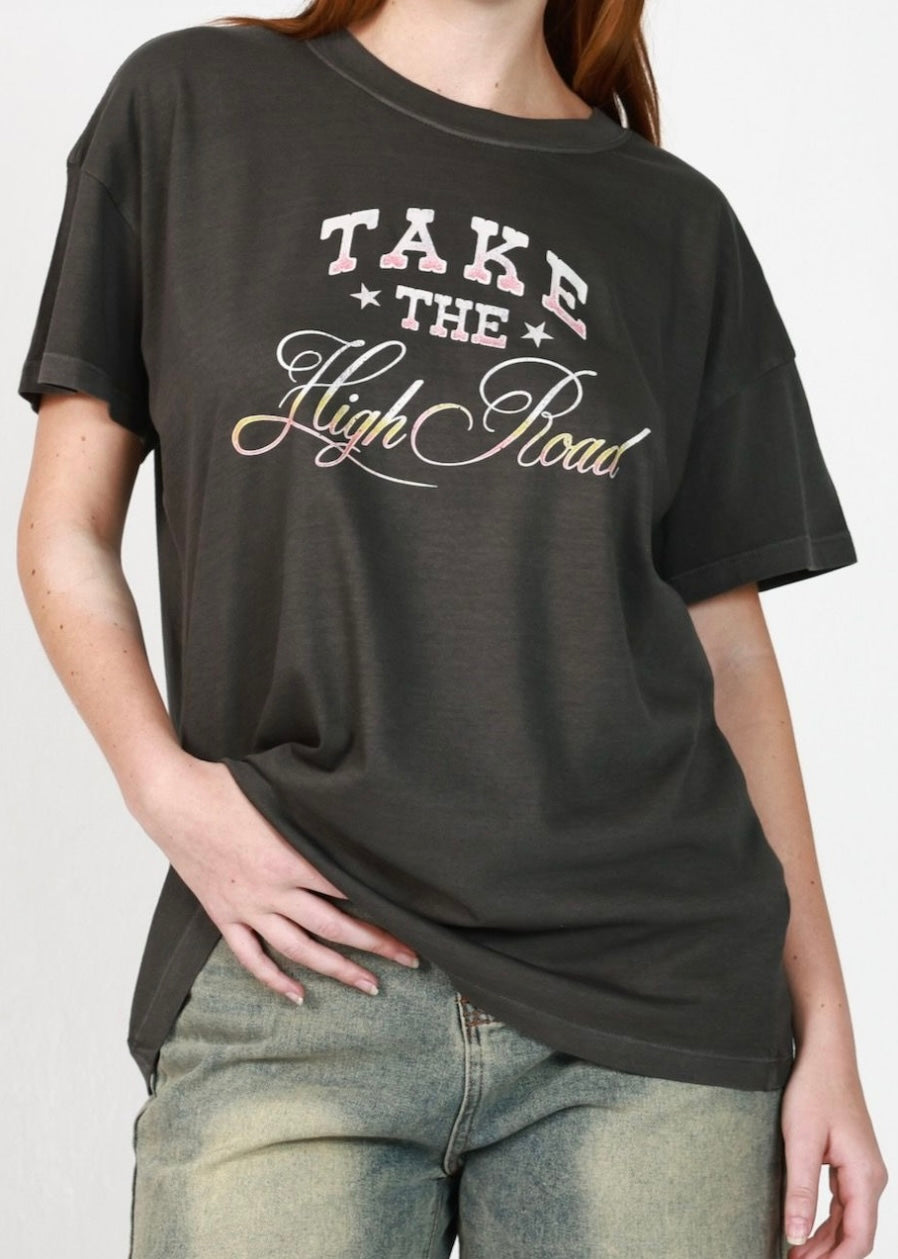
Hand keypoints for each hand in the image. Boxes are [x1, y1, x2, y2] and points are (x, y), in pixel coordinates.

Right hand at [132, 752, 420, 1002]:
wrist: (172, 799)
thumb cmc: (226, 787)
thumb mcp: (280, 795)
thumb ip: (315, 816)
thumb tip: (354, 817)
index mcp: (291, 858)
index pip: (349, 890)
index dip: (383, 906)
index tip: (412, 918)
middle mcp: (273, 889)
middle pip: (335, 926)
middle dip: (377, 944)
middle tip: (410, 958)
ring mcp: (247, 907)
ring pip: (300, 949)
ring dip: (337, 970)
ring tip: (370, 985)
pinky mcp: (224, 915)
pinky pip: (251, 956)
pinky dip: (275, 979)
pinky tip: (298, 994)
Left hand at [780, 1044, 887, 1256]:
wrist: (826, 1055)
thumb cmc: (814, 1090)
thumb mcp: (800, 1140)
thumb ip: (800, 1191)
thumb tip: (796, 1237)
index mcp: (865, 1176)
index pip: (859, 1239)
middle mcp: (871, 1178)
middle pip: (856, 1235)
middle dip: (828, 1256)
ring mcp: (863, 1171)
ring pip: (850, 1222)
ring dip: (825, 1243)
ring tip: (794, 1256)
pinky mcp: (851, 1164)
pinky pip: (844, 1205)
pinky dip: (826, 1223)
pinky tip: (804, 1232)